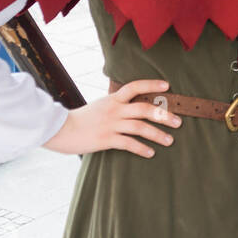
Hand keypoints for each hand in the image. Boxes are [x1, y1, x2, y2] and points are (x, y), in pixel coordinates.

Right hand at [43, 78, 180, 156]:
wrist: (59, 129)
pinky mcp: (106, 140)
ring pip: (140, 127)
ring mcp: (110, 125)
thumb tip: (132, 106)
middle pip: (144, 109)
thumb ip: (116, 105)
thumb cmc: (81, 119)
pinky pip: (128, 144)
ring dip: (158, 134)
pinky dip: (142, 148)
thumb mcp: (100, 106)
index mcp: (112, 99)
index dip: (151, 84)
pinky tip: (151, 153)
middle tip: (178, 122)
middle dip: (164, 115)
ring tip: (170, 141)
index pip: (134, 86)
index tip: (167, 86)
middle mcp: (114, 110)